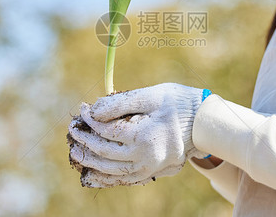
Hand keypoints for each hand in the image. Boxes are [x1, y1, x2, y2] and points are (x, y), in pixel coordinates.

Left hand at [67, 83, 209, 187]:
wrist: (203, 122)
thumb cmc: (177, 103)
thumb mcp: (150, 95)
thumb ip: (120, 103)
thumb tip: (93, 111)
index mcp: (143, 135)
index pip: (106, 131)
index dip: (90, 120)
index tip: (83, 109)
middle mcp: (145, 157)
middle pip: (104, 152)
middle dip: (84, 141)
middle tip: (72, 130)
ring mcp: (148, 168)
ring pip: (110, 170)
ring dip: (89, 162)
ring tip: (75, 153)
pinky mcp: (152, 172)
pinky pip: (123, 180)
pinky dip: (105, 179)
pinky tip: (92, 175)